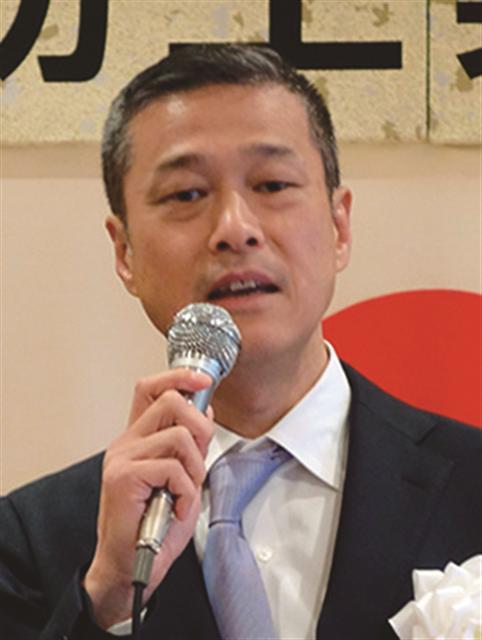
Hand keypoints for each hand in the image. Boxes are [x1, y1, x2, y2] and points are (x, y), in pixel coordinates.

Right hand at [83, 369, 213, 628]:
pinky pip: (173, 468)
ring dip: (195, 468)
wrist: (130, 566)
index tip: (204, 380)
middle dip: (200, 427)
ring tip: (185, 493)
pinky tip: (177, 508)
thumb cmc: (154, 525)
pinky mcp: (123, 477)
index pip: (150, 388)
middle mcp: (126, 443)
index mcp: (137, 439)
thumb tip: (206, 410)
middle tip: (199, 460)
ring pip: (179, 435)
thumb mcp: (181, 477)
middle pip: (170, 400)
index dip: (179, 376)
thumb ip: (189, 445)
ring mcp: (122, 458)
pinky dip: (186, 491)